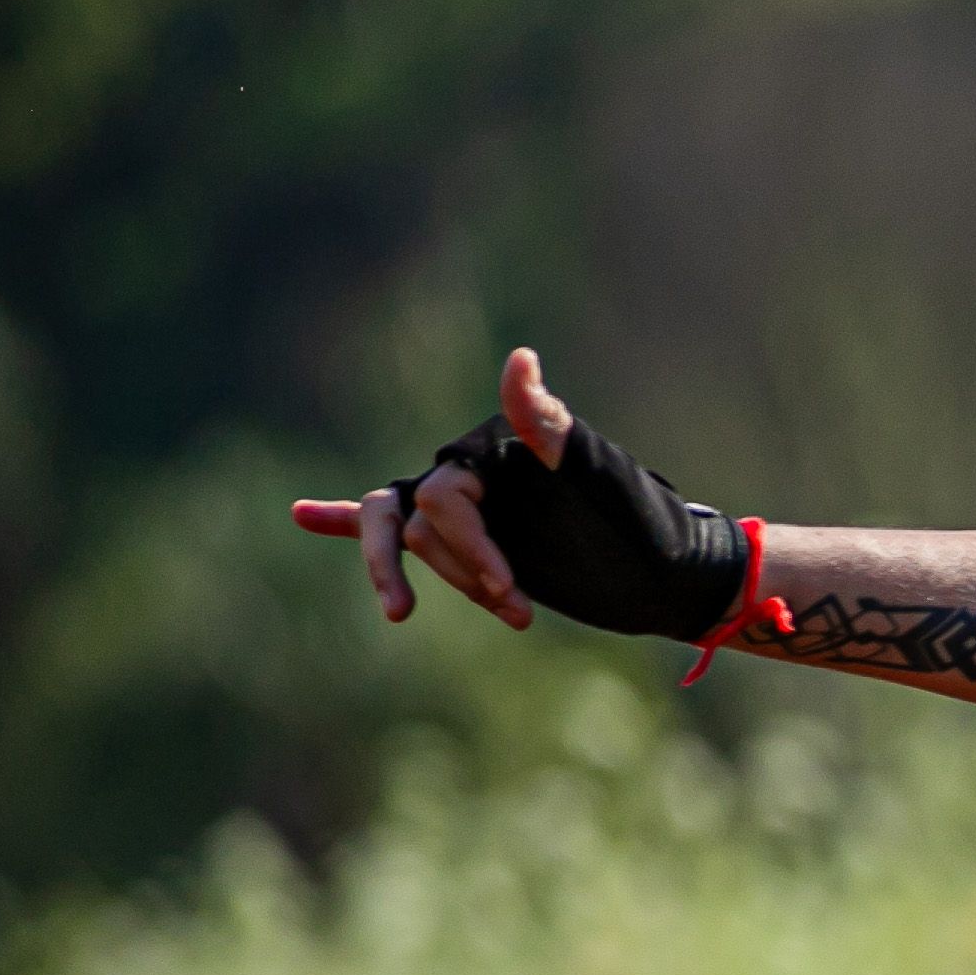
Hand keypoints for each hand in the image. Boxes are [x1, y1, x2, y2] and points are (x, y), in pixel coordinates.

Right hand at [292, 349, 749, 640]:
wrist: (671, 577)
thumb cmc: (644, 526)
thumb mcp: (602, 480)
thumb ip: (553, 427)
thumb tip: (520, 360)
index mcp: (496, 449)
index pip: (441, 500)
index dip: (467, 548)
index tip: (508, 589)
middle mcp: (475, 470)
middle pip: (416, 524)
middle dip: (459, 570)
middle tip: (517, 608)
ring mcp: (471, 505)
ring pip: (413, 544)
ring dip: (456, 584)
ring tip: (519, 614)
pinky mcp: (470, 538)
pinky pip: (396, 523)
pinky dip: (345, 520)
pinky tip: (304, 515)